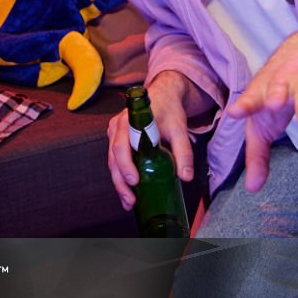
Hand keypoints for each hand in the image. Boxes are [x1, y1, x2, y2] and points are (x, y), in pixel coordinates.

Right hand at [106, 70, 196, 209]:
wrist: (164, 95)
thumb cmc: (170, 110)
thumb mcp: (180, 130)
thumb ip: (183, 152)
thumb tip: (186, 177)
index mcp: (128, 122)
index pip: (121, 146)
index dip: (125, 165)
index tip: (134, 182)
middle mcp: (117, 127)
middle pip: (113, 158)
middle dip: (120, 182)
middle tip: (130, 201)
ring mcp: (115, 134)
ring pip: (112, 162)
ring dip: (119, 183)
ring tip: (129, 202)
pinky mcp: (117, 139)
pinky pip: (115, 160)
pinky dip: (121, 175)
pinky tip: (128, 191)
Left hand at [228, 49, 297, 191]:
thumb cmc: (274, 98)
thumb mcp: (261, 126)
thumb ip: (256, 157)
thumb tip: (252, 189)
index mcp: (260, 93)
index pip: (249, 100)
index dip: (243, 106)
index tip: (234, 112)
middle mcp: (279, 84)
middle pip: (276, 89)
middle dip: (275, 96)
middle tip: (274, 105)